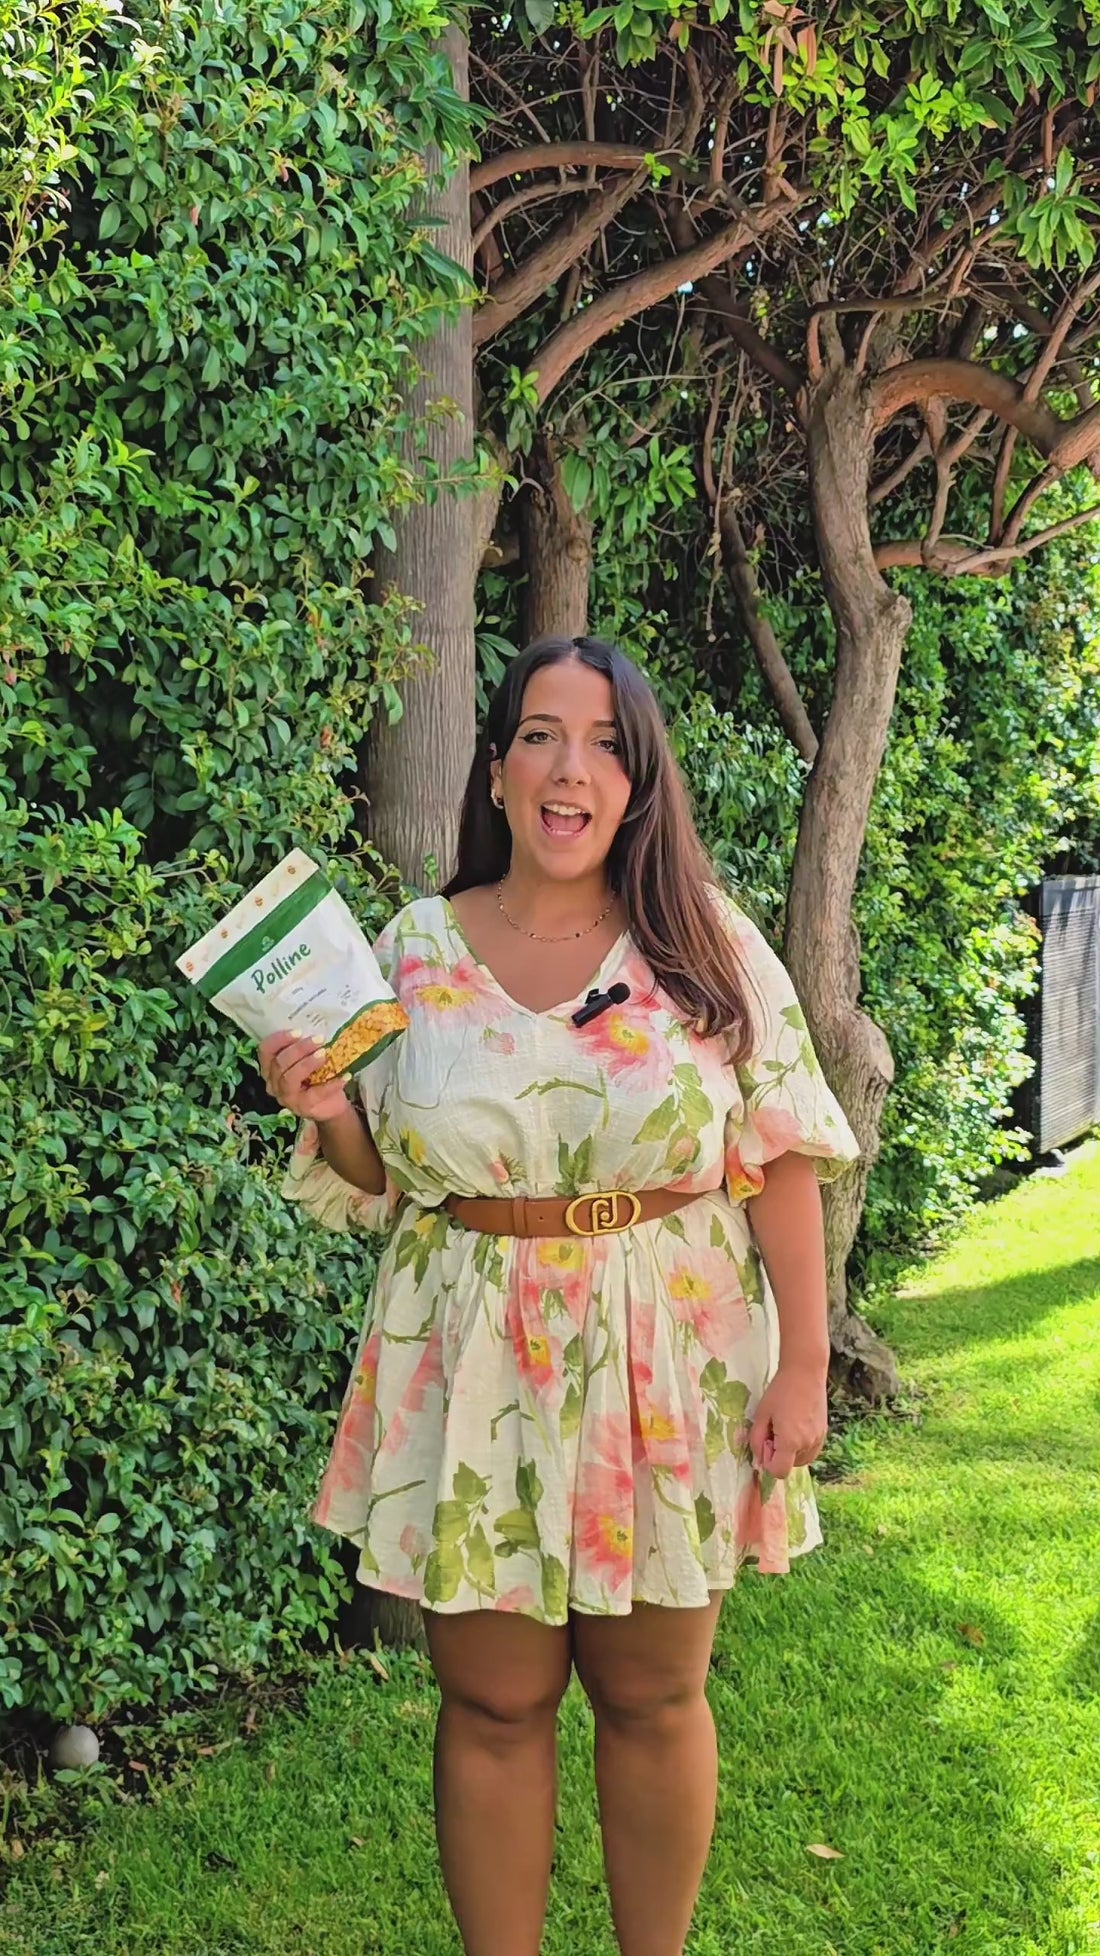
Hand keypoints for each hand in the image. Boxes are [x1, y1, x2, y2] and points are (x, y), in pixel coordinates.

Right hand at [257, 1031, 350, 1124]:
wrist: (331, 1105)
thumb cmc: (317, 1078)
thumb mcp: (308, 1060)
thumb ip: (306, 1047)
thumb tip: (318, 1027)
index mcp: (271, 1068)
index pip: (266, 1050)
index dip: (279, 1039)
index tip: (299, 1031)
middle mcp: (273, 1083)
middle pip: (279, 1063)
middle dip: (299, 1048)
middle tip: (319, 1039)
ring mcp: (286, 1098)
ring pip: (290, 1078)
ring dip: (307, 1063)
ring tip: (324, 1054)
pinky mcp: (303, 1108)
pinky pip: (314, 1094)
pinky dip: (331, 1084)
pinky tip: (344, 1076)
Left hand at [748, 1362, 827, 1478]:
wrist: (805, 1372)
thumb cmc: (780, 1391)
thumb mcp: (761, 1415)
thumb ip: (756, 1440)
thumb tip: (759, 1459)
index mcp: (790, 1442)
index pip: (779, 1472)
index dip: (768, 1463)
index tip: (765, 1443)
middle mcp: (807, 1445)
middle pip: (790, 1466)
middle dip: (779, 1455)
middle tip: (774, 1431)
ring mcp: (818, 1440)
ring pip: (801, 1460)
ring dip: (791, 1451)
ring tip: (786, 1426)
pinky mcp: (824, 1433)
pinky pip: (810, 1450)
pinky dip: (801, 1446)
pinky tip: (796, 1426)